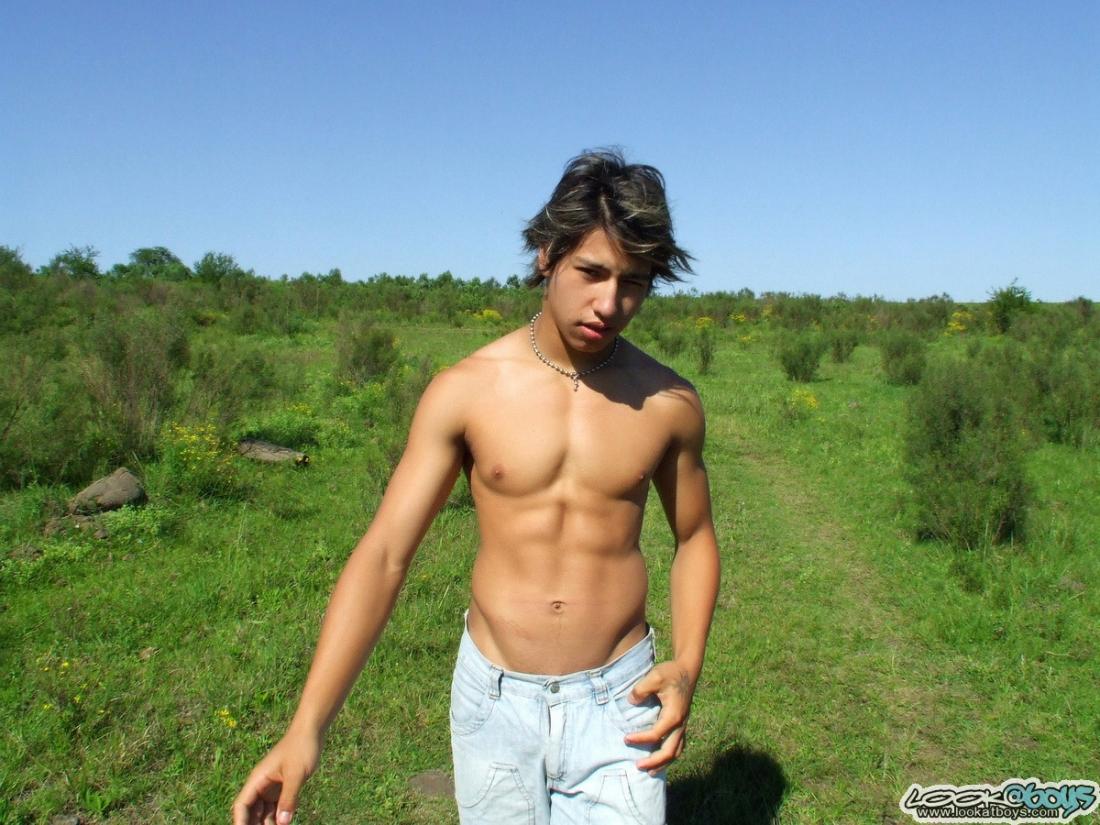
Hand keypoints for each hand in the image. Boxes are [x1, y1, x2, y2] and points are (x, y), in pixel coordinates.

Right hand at [231, 728, 320, 824]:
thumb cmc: (301, 748)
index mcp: (257, 780)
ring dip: (266, 824)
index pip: (241, 806)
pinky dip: (277, 819)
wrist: (311, 732)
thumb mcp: (296, 774)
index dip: (240, 822)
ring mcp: (271, 787)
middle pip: (250, 812)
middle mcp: (261, 785)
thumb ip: (289, 798)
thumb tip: (282, 823)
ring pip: (263, 813)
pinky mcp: (282, 788)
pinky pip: (276, 808)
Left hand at [622, 660, 695, 774]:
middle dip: (654, 762)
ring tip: (649, 771)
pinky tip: (660, 759)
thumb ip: (641, 689)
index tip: (625, 738)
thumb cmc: (671, 673)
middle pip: (670, 751)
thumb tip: (631, 701)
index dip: (640, 739)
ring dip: (663, 763)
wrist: (687, 670)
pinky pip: (678, 745)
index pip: (656, 735)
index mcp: (674, 715)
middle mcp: (680, 724)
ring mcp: (683, 725)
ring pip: (676, 751)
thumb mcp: (655, 676)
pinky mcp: (682, 724)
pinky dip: (669, 755)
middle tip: (638, 766)